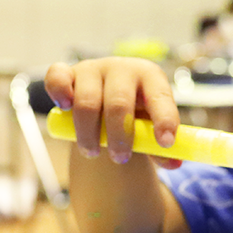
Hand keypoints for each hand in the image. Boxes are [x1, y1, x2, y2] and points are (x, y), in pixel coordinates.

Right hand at [44, 58, 181, 167]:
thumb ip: (161, 146)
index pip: (160, 96)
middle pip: (119, 104)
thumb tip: (174, 164)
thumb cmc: (135, 113)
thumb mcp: (151, 126)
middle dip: (120, 136)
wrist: (107, 98)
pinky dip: (59, 92)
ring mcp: (93, 68)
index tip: (165, 142)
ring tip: (93, 152)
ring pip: (87, 103)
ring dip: (88, 133)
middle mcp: (122, 68)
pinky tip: (65, 108)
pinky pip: (58, 78)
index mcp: (151, 77)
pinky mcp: (68, 73)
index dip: (164, 119)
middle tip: (121, 159)